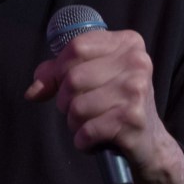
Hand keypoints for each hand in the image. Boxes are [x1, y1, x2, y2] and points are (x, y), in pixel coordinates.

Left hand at [25, 27, 183, 183]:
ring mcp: (136, 90)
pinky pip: (87, 131)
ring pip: (77, 107)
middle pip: (73, 78)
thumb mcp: (93, 78)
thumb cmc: (117, 104)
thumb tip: (33, 90)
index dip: (58, 69)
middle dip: (65, 101)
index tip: (59, 85)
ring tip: (89, 125)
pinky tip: (94, 140)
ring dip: (74, 123)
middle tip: (78, 110)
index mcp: (127, 43)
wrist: (150, 141)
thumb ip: (59, 74)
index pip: (77, 47)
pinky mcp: (133, 119)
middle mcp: (137, 62)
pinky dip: (83, 141)